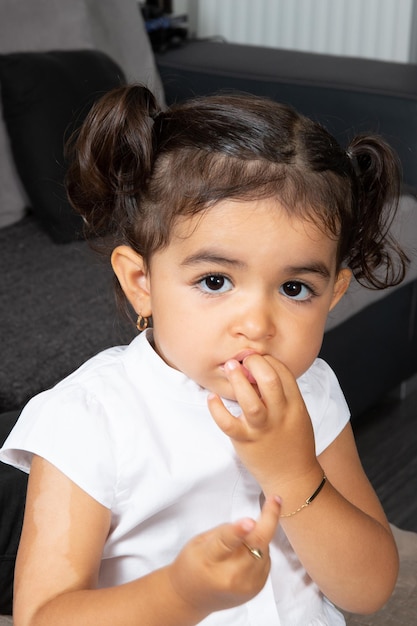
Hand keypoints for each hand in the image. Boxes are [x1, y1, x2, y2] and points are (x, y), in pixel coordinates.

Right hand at [168, 495, 280, 613]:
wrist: (191, 598)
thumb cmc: (193, 564)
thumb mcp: (199, 542)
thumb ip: (223, 532)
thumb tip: (249, 524)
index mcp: (209, 561)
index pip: (226, 543)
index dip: (239, 531)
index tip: (250, 521)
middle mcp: (230, 576)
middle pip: (256, 545)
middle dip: (268, 520)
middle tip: (275, 499)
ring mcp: (246, 586)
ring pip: (264, 550)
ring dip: (261, 536)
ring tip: (247, 535)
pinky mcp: (256, 589)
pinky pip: (266, 560)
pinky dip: (261, 550)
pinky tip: (247, 551)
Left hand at [208, 354, 318, 494]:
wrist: (293, 478)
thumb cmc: (293, 443)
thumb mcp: (298, 415)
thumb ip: (285, 394)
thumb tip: (264, 369)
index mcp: (296, 406)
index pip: (284, 373)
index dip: (269, 359)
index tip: (257, 357)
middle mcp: (280, 415)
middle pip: (269, 381)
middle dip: (254, 363)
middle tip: (243, 359)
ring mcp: (262, 429)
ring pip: (249, 400)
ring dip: (237, 380)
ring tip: (229, 366)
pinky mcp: (245, 442)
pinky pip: (228, 423)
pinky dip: (217, 409)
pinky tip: (212, 398)